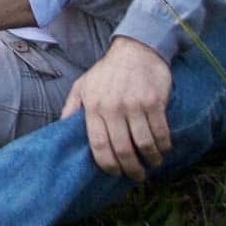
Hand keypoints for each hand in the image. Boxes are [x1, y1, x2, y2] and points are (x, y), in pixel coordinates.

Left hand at [59, 36, 172, 181]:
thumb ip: (72, 108)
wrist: (135, 49)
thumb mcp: (82, 85)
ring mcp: (135, 104)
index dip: (107, 164)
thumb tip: (61, 130)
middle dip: (131, 169)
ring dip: (151, 159)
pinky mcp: (155, 101)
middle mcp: (113, 107)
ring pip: (144, 143)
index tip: (114, 174)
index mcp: (94, 106)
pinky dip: (164, 145)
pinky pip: (161, 131)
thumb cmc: (107, 71)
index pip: (98, 144)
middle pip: (122, 149)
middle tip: (137, 176)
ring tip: (153, 164)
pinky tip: (163, 149)